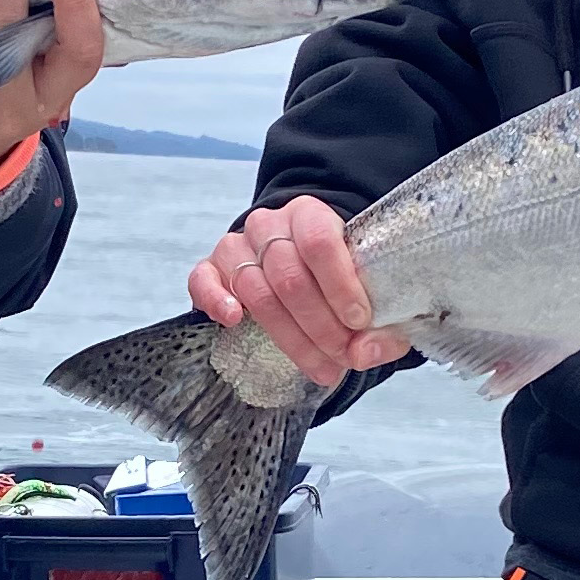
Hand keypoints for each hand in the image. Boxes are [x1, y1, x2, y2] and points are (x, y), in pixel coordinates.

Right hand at [189, 194, 412, 391]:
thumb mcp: (366, 289)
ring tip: (320, 366)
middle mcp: (268, 224)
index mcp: (310, 214)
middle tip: (343, 356)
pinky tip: (235, 321)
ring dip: (290, 335)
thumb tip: (367, 351)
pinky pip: (202, 279)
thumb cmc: (335, 276)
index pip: (320, 241)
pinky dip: (215, 299)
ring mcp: (235, 245)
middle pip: (289, 276)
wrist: (296, 259)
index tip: (360, 321)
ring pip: (255, 289)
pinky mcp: (210, 268)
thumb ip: (377, 323)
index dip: (340, 285)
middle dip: (320, 325)